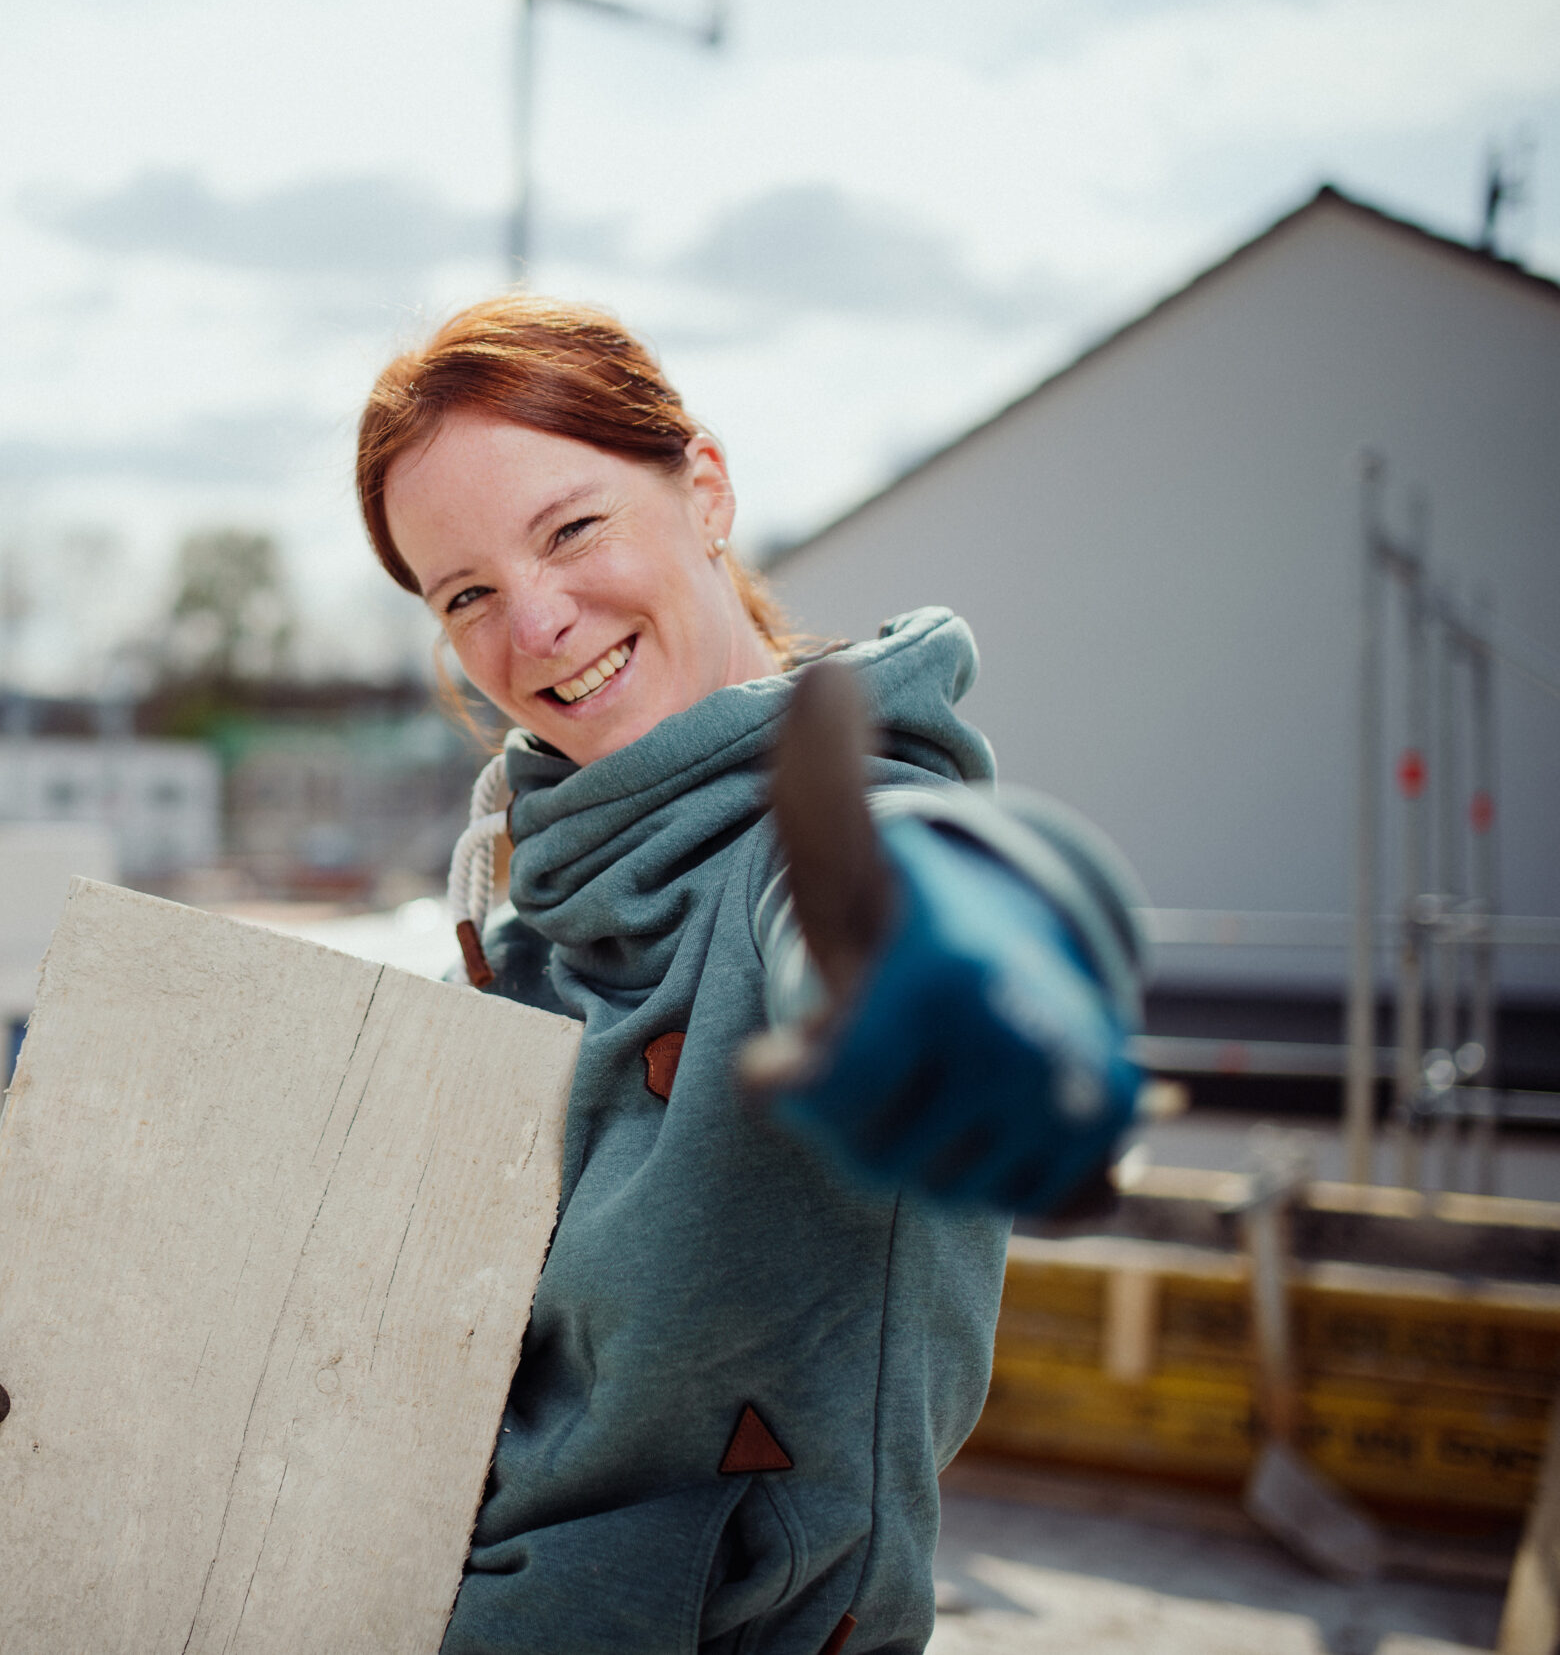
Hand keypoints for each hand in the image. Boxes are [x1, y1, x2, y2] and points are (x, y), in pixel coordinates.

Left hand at [749, 663, 1141, 1213]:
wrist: (1017, 954)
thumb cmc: (902, 913)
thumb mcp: (846, 853)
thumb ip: (810, 784)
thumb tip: (825, 676)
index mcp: (942, 972)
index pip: (828, 1095)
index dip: (788, 1093)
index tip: (770, 1069)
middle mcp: (1021, 1040)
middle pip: (877, 1158)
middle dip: (852, 1124)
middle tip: (861, 1067)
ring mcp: (1075, 1103)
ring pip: (945, 1192)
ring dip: (919, 1155)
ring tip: (918, 1086)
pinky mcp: (1110, 1151)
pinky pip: (1036, 1204)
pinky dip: (1004, 1178)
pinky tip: (987, 1123)